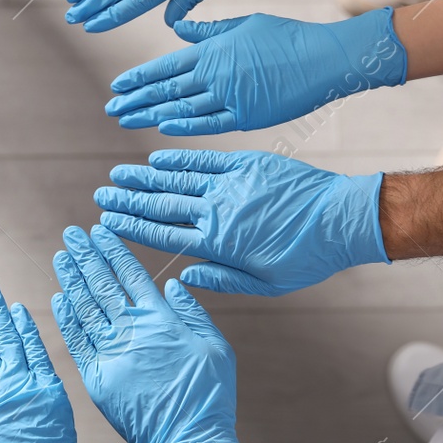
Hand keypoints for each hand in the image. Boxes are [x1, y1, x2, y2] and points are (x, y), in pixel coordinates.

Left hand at [51, 226, 247, 442]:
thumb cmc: (208, 397)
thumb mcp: (215, 347)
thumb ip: (192, 312)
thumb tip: (172, 283)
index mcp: (161, 321)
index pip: (131, 276)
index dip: (113, 251)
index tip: (98, 232)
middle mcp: (132, 332)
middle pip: (102, 286)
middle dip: (86, 257)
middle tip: (71, 235)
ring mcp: (112, 355)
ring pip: (85, 309)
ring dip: (71, 281)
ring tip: (61, 257)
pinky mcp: (98, 379)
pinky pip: (77, 342)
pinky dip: (67, 319)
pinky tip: (59, 299)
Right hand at [96, 150, 387, 295]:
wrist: (340, 220)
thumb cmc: (306, 258)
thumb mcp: (266, 284)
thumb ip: (223, 279)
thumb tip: (186, 274)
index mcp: (219, 243)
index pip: (163, 234)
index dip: (132, 227)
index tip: (108, 221)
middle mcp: (217, 211)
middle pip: (161, 205)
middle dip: (128, 201)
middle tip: (101, 195)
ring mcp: (229, 185)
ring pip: (176, 181)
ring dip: (144, 178)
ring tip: (119, 175)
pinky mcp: (245, 165)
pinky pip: (203, 161)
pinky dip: (178, 159)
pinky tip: (157, 158)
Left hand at [106, 8, 406, 134]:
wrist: (324, 57)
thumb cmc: (286, 36)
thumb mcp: (243, 24)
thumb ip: (207, 30)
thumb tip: (176, 27)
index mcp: (212, 50)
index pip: (164, 67)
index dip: (138, 78)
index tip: (117, 86)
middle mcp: (215, 74)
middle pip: (165, 90)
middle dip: (136, 100)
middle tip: (111, 109)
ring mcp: (230, 97)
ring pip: (180, 109)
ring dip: (150, 115)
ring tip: (126, 120)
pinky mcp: (248, 117)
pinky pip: (209, 124)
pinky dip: (184, 126)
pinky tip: (162, 127)